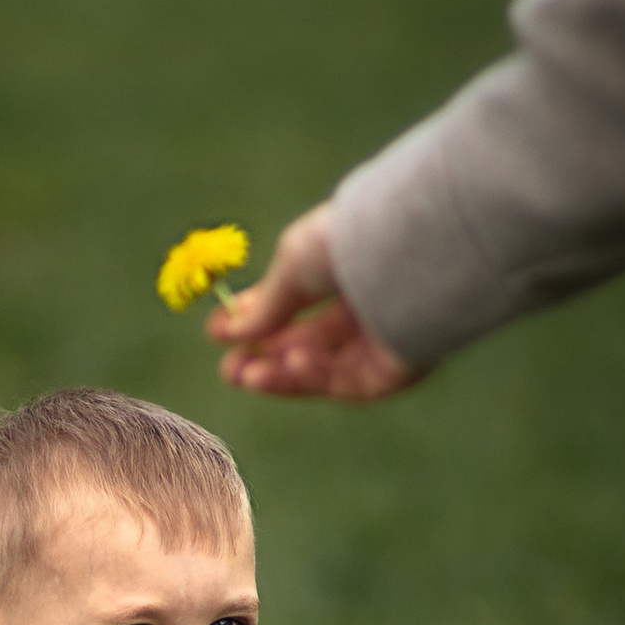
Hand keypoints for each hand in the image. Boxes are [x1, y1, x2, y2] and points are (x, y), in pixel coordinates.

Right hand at [208, 206, 426, 402]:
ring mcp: (385, 338)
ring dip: (282, 376)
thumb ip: (264, 305)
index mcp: (347, 267)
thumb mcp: (293, 265)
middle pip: (311, 344)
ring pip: (327, 369)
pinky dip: (316, 376)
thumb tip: (226, 333)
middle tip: (228, 371)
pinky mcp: (400, 368)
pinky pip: (351, 382)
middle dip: (266, 360)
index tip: (217, 333)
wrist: (407, 249)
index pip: (298, 304)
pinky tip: (292, 361)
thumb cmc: (351, 241)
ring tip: (244, 376)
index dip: (258, 321)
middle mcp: (369, 304)